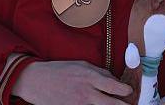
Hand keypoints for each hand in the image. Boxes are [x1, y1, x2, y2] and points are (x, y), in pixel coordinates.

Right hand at [11, 59, 132, 104]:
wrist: (36, 81)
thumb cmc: (59, 70)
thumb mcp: (81, 65)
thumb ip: (100, 73)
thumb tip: (115, 81)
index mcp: (89, 77)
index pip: (115, 86)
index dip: (125, 91)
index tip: (128, 92)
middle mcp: (86, 93)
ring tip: (111, 103)